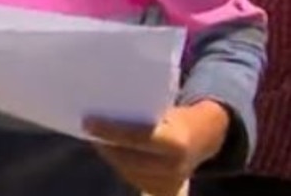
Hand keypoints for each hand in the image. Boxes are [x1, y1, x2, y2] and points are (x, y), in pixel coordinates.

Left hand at [85, 102, 229, 195]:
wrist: (204, 139)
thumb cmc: (179, 116)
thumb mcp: (168, 109)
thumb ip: (143, 111)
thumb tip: (106, 104)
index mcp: (176, 143)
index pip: (136, 138)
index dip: (110, 130)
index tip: (88, 121)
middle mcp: (173, 168)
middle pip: (128, 158)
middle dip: (105, 143)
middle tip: (86, 126)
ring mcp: (167, 183)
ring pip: (127, 169)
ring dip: (109, 153)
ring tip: (95, 136)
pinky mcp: (162, 191)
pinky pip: (132, 177)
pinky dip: (119, 162)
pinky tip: (108, 148)